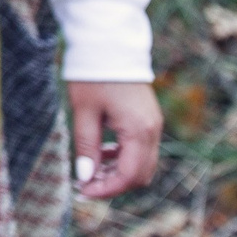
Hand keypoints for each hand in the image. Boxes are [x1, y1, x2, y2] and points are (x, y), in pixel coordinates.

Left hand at [67, 80, 161, 197]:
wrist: (110, 44)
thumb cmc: (94, 76)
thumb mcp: (84, 111)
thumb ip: (86, 145)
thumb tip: (85, 176)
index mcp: (139, 130)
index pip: (128, 176)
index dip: (106, 189)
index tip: (83, 192)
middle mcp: (152, 131)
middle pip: (140, 175)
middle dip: (114, 185)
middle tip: (85, 185)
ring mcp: (153, 125)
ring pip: (142, 164)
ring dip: (119, 173)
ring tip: (90, 171)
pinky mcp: (149, 119)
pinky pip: (141, 149)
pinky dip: (124, 158)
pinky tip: (101, 154)